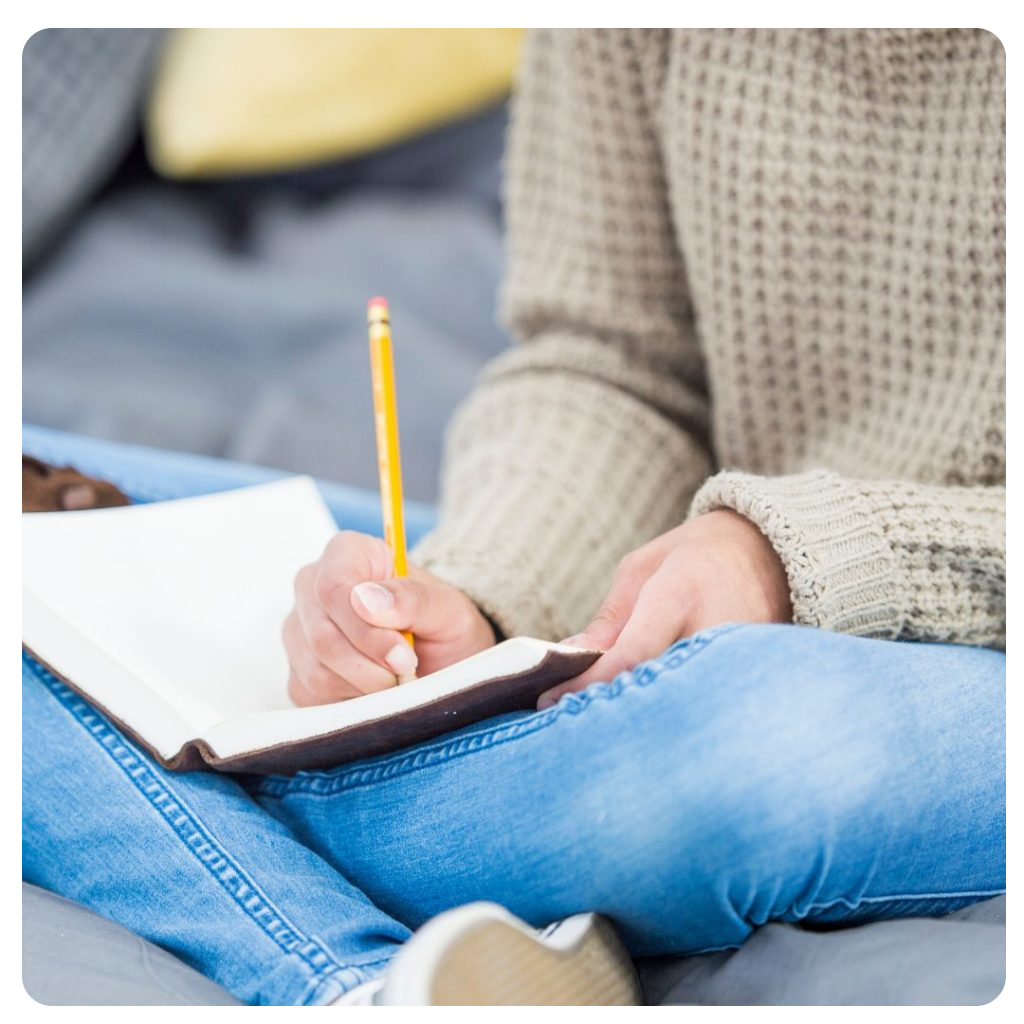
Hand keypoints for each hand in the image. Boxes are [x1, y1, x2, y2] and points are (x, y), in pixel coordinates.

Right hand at [283, 531, 495, 705]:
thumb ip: (413, 600)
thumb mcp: (447, 609)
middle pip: (321, 636)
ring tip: (398, 679)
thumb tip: (366, 599)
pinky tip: (377, 690)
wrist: (443, 659)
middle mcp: (312, 587)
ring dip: (365, 687)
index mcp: (347, 553)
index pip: (333, 587)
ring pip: (316, 673)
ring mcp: (299, 631)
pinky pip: (313, 697)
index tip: (403, 655)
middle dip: (371, 666)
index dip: (364, 629)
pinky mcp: (297, 673)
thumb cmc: (444, 625)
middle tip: (408, 673)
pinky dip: (352, 704)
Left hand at [538, 510, 791, 707]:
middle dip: (613, 711)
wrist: (769, 553)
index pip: (630, 654)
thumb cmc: (694, 557)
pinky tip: (648, 722)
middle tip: (574, 724)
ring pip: (681, 705)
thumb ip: (610, 617)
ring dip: (643, 719)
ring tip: (608, 728)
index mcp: (680, 594)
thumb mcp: (642, 569)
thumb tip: (569, 660)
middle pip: (657, 690)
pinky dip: (673, 715)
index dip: (588, 684)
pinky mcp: (754, 679)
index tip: (550, 701)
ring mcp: (741, 660)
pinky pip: (704, 706)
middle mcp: (715, 630)